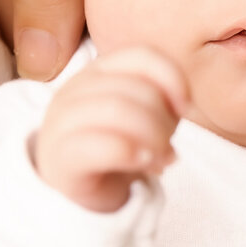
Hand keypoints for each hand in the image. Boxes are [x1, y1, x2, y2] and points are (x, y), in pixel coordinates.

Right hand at [32, 48, 189, 212]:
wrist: (80, 191)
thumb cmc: (116, 147)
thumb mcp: (145, 116)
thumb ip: (162, 100)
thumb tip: (181, 105)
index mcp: (98, 71)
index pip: (141, 55)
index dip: (172, 78)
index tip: (184, 108)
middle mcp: (76, 88)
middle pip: (135, 88)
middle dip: (164, 121)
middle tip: (169, 148)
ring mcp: (63, 121)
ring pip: (118, 110)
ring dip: (153, 139)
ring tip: (160, 160)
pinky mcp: (61, 156)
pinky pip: (101, 145)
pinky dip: (132, 153)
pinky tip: (143, 164)